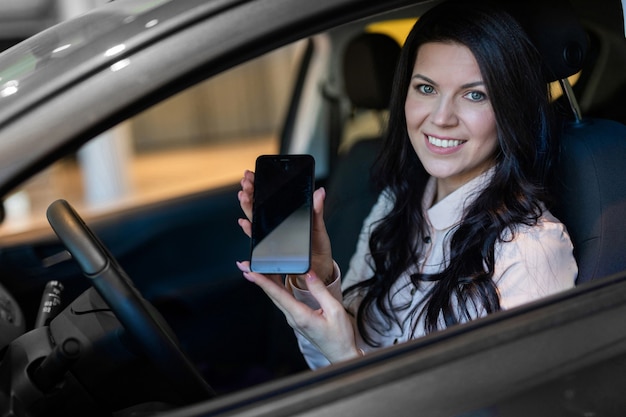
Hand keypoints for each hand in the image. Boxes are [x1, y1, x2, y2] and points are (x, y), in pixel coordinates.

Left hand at [236, 261, 359, 362]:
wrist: (341, 354)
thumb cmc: (340, 335)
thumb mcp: (335, 310)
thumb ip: (320, 290)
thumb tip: (308, 273)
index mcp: (301, 316)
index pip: (277, 294)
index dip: (262, 281)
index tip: (249, 271)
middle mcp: (293, 318)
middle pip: (271, 294)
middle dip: (257, 278)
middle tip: (244, 265)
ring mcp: (293, 320)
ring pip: (276, 297)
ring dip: (265, 282)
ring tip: (256, 268)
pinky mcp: (296, 319)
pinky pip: (282, 301)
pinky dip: (275, 288)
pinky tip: (274, 280)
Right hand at [237, 169, 333, 283]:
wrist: (318, 266)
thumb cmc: (317, 245)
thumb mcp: (318, 225)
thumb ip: (316, 209)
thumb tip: (320, 192)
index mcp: (285, 214)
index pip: (268, 196)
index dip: (258, 185)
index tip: (252, 174)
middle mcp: (275, 223)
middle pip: (258, 205)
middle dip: (250, 192)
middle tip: (246, 181)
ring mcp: (271, 234)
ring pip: (254, 218)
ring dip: (247, 207)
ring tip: (243, 196)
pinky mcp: (270, 248)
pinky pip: (256, 238)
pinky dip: (249, 229)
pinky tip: (245, 223)